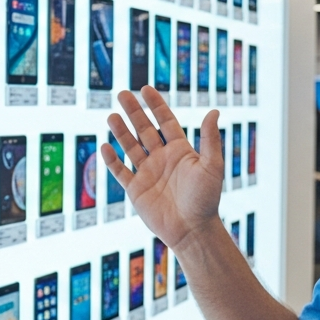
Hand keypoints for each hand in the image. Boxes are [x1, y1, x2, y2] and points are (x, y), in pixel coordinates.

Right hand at [102, 86, 222, 251]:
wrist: (192, 230)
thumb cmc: (206, 199)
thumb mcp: (211, 166)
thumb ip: (210, 139)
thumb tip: (215, 111)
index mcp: (180, 150)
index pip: (165, 121)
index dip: (156, 105)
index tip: (146, 89)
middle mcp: (162, 158)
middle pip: (144, 129)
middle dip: (134, 112)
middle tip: (122, 94)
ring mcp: (148, 173)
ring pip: (130, 147)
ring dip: (121, 131)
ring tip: (111, 115)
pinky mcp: (136, 189)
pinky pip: (121, 171)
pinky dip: (112, 160)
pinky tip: (105, 147)